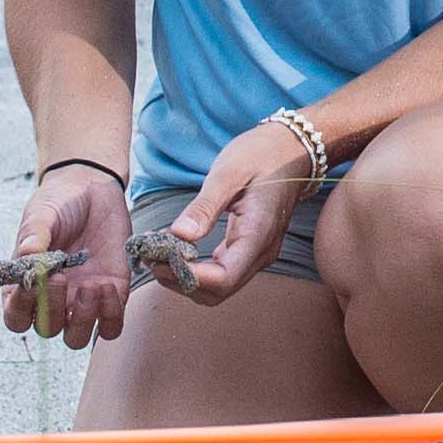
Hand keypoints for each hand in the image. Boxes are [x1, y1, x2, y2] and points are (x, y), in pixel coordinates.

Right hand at [0, 162, 136, 349]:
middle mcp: (53, 300)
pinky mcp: (111, 296)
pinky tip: (108, 285)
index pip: (16, 317)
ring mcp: (81, 301)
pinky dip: (111, 314)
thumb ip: (35, 234)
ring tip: (90, 284)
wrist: (93, 190)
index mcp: (27, 285)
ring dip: (83, 319)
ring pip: (77, 338)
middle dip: (53, 309)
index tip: (31, 283)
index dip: (20, 308)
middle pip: (47, 330)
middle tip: (60, 277)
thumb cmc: (59, 204)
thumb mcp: (42, 214)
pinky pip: (111, 326)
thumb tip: (28, 252)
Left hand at [156, 120, 317, 305]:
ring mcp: (257, 255)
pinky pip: (221, 274)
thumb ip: (204, 207)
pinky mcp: (249, 251)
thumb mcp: (228, 173)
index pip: (223, 279)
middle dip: (181, 281)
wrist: (290, 150)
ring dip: (185, 279)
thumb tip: (179, 236)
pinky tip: (175, 252)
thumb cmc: (261, 155)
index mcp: (258, 235)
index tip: (160, 257)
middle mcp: (261, 253)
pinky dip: (195, 270)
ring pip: (219, 288)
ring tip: (158, 255)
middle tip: (152, 258)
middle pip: (219, 292)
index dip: (188, 276)